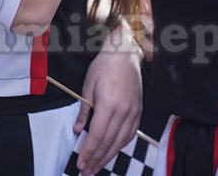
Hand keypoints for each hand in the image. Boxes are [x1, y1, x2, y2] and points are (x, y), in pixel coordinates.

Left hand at [74, 28, 141, 174]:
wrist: (124, 53)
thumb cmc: (103, 66)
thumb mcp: (87, 86)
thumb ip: (84, 111)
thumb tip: (78, 131)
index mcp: (109, 104)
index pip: (98, 135)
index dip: (89, 152)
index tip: (81, 163)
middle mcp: (124, 110)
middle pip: (110, 142)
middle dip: (97, 159)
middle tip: (87, 170)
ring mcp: (134, 111)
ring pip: (121, 140)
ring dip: (108, 155)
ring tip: (97, 166)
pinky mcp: (139, 110)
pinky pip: (131, 133)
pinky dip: (121, 144)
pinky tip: (113, 150)